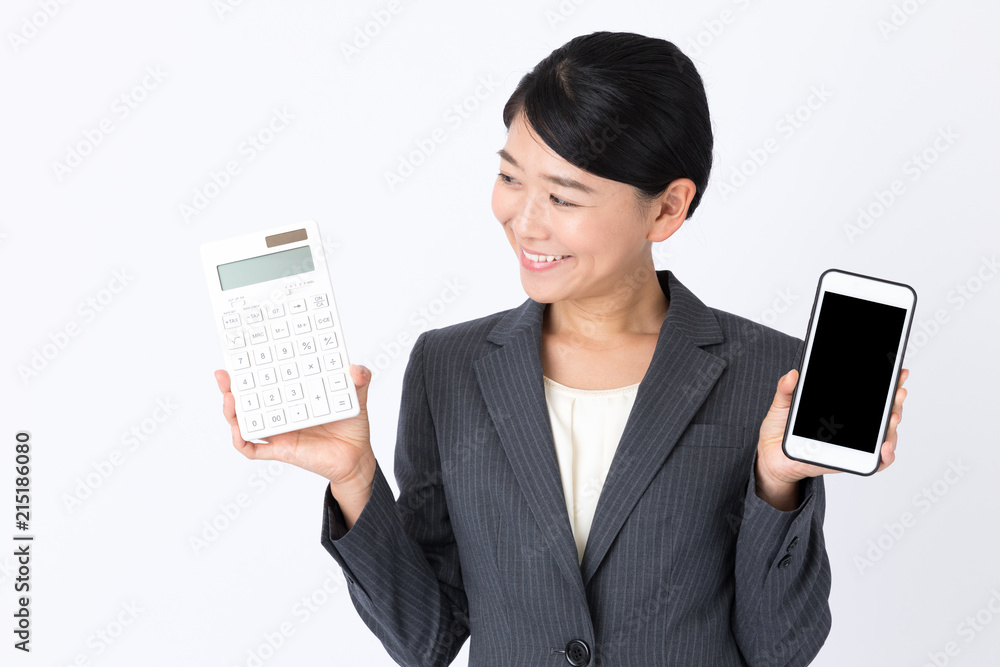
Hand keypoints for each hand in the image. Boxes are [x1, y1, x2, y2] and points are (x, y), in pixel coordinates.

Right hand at [213, 364, 376, 489]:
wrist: (357, 457)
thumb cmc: (352, 427)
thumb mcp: (355, 397)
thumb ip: (359, 379)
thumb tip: (356, 369)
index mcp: (294, 397)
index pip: (268, 381)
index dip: (251, 370)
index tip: (240, 357)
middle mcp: (281, 413)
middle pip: (248, 399)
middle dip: (231, 387)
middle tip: (223, 374)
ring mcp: (278, 432)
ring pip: (245, 422)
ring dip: (232, 411)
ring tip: (229, 398)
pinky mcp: (280, 450)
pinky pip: (252, 448)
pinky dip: (241, 440)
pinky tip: (238, 430)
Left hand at [756, 368, 909, 490]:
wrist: (771, 457)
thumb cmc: (780, 430)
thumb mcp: (782, 405)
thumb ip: (786, 390)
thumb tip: (793, 374)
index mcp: (842, 408)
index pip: (870, 395)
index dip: (888, 384)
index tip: (898, 372)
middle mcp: (853, 426)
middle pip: (883, 412)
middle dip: (894, 401)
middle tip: (897, 392)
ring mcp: (853, 444)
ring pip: (884, 435)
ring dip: (892, 427)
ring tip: (892, 417)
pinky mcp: (849, 462)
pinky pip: (874, 463)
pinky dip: (885, 457)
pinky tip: (884, 447)